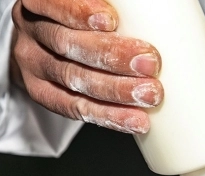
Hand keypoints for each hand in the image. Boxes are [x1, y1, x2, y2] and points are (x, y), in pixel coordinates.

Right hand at [10, 0, 162, 133]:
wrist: (48, 50)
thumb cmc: (77, 26)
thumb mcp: (83, 11)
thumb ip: (108, 16)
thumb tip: (157, 23)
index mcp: (38, 4)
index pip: (53, 4)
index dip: (80, 13)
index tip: (112, 21)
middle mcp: (33, 34)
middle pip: (69, 46)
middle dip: (112, 56)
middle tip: (149, 64)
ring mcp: (35, 68)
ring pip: (75, 81)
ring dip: (117, 91)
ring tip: (149, 96)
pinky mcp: (43, 96)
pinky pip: (75, 110)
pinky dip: (109, 116)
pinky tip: (133, 121)